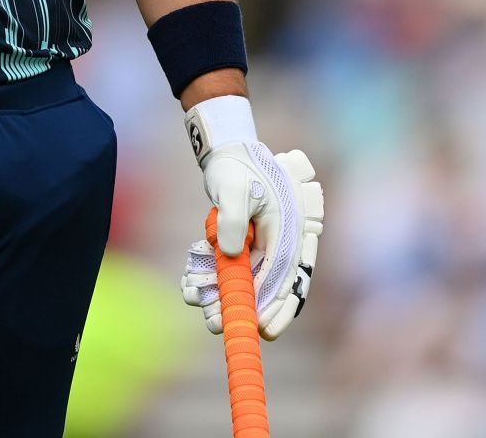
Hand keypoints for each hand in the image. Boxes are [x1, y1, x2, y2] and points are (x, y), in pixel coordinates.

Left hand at [183, 145, 322, 339]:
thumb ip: (234, 218)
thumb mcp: (234, 189)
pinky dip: (219, 282)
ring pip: (253, 282)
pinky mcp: (249, 248)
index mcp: (289, 228)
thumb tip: (231, 253)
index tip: (263, 326)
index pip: (286, 273)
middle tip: (237, 330)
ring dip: (232, 299)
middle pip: (275, 285)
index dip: (275, 302)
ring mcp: (266, 246)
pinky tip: (196, 289)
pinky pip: (238, 272)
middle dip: (256, 310)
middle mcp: (282, 242)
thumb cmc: (235, 169)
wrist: (227, 156)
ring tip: (207, 312)